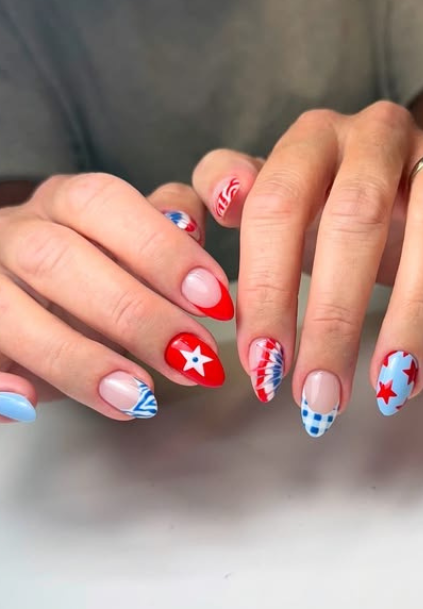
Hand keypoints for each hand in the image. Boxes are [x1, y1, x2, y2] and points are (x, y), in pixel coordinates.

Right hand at [0, 173, 232, 422]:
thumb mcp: (126, 244)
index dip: (161, 250)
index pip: (104, 204)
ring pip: (8, 312)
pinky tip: (28, 405)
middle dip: (132, 314)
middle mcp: (15, 234)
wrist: (17, 291)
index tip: (215, 300)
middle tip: (190, 358)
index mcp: (62, 203)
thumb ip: (163, 231)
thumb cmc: (84, 270)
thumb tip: (195, 224)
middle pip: (57, 258)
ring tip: (136, 397)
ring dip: (76, 358)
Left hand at [191, 102, 422, 434]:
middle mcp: (374, 136)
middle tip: (320, 395)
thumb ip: (235, 197)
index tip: (264, 366)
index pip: (274, 207)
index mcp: (310, 142)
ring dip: (412, 313)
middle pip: (352, 218)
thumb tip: (202, 210)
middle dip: (333, 317)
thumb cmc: (335, 210)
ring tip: (393, 386)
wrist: (419, 186)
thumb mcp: (282, 206)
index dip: (266, 288)